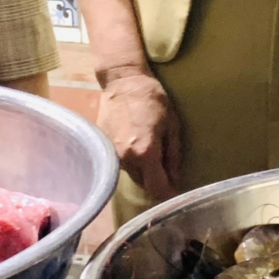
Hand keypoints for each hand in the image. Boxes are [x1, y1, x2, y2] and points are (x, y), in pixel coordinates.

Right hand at [98, 69, 181, 201]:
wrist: (123, 81)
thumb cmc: (153, 99)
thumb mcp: (172, 125)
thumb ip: (173, 155)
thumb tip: (175, 179)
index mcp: (145, 152)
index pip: (157, 187)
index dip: (168, 195)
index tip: (176, 197)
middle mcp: (126, 158)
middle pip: (144, 183)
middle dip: (156, 180)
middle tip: (166, 170)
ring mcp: (112, 154)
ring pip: (132, 174)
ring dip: (143, 171)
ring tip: (151, 152)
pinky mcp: (103, 147)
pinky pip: (121, 163)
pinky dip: (131, 161)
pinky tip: (136, 145)